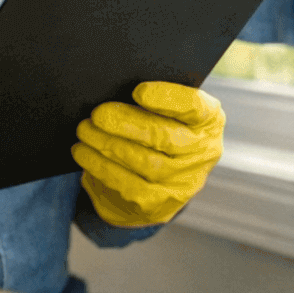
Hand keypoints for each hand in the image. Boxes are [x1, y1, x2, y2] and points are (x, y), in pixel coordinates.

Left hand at [74, 81, 224, 227]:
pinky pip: (128, 186)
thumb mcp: (167, 111)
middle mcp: (203, 154)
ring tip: (85, 131)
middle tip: (98, 114)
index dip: (167, 99)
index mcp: (209, 121)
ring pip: (144, 163)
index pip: (195, 108)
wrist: (159, 180)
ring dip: (108, 145)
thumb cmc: (158, 129)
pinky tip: (84, 153)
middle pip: (165, 137)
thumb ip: (153, 99)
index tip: (138, 91)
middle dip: (126, 123)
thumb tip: (116, 87)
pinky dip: (101, 167)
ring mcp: (183, 183)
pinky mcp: (159, 205)